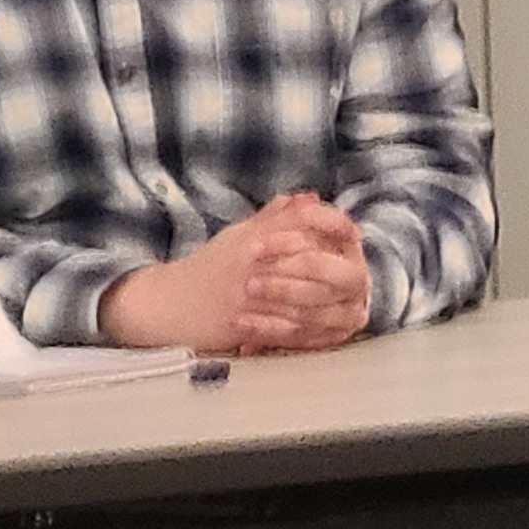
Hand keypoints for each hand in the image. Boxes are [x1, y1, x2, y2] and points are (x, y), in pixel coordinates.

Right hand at [99, 192, 371, 354]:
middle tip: (361, 274)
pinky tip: (328, 329)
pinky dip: (311, 330)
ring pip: (305, 298)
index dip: (334, 222)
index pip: (305, 219)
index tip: (353, 232)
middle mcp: (254, 260)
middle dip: (342, 267)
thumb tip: (310, 198)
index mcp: (255, 236)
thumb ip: (275, 217)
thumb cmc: (207, 267)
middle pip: (313, 258)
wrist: (166, 304)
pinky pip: (287, 328)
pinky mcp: (243, 323)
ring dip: (333, 303)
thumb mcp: (238, 234)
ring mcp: (249, 293)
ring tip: (351, 304)